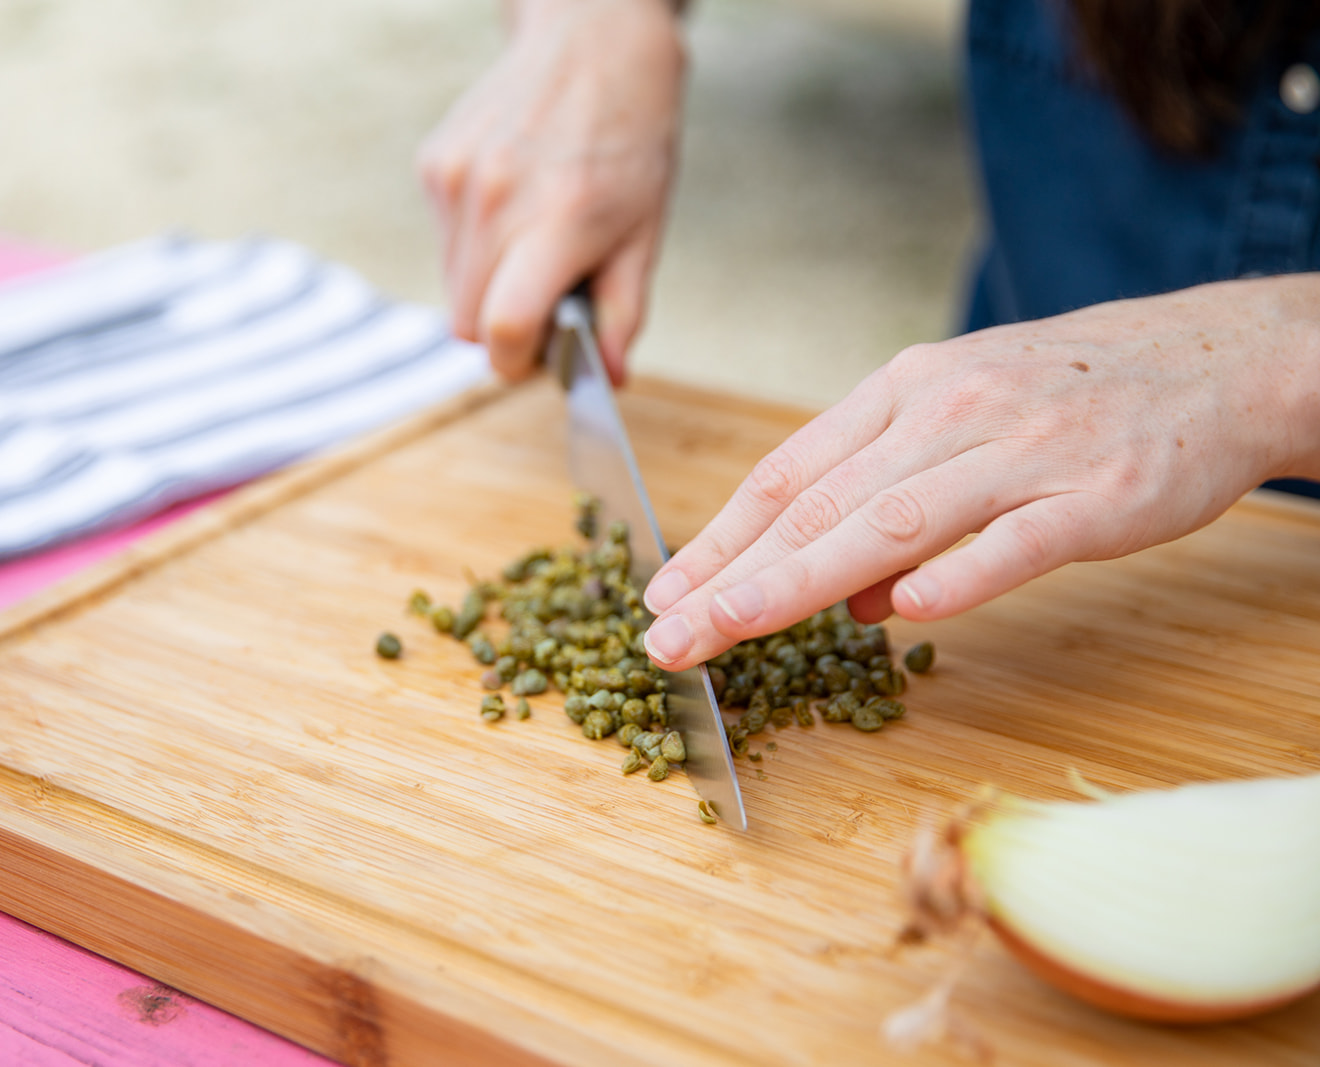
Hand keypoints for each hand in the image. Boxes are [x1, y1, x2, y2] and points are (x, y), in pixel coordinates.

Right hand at [416, 0, 685, 383]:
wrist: (592, 41)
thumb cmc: (630, 138)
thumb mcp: (646, 231)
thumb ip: (624, 311)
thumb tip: (609, 376)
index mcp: (557, 222)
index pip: (504, 328)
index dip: (516, 362)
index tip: (536, 359)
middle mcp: (496, 201)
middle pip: (467, 321)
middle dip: (502, 331)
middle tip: (545, 305)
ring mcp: (456, 181)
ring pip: (451, 286)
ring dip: (486, 287)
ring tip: (533, 241)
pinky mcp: (433, 164)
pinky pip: (443, 242)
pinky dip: (473, 246)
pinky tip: (512, 204)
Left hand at [639, 275, 1319, 669]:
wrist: (1216, 358)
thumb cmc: (1070, 395)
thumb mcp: (963, 421)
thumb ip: (893, 501)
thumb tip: (840, 597)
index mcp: (904, 392)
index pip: (787, 475)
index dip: (718, 538)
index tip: (662, 592)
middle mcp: (947, 414)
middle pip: (819, 506)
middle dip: (731, 577)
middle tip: (667, 635)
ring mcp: (1021, 451)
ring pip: (891, 522)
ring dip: (799, 582)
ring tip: (733, 628)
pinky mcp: (1095, 494)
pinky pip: (1016, 540)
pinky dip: (958, 574)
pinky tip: (900, 616)